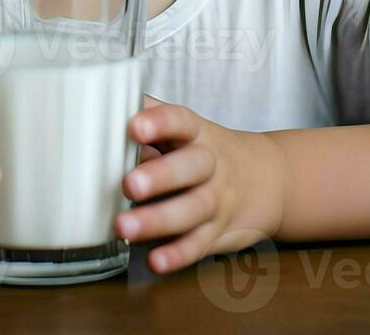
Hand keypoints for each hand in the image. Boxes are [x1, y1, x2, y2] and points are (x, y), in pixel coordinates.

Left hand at [115, 94, 284, 273]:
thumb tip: (103, 108)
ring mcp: (216, 200)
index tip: (135, 127)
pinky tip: (155, 261)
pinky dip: (178, 254)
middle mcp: (210, 165)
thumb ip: (149, 117)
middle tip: (129, 184)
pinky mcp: (217, 232)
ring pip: (193, 209)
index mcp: (196, 133)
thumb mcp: (184, 128)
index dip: (160, 123)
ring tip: (124, 227)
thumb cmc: (204, 151)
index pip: (181, 121)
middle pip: (191, 167)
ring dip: (158, 220)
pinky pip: (199, 244)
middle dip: (161, 176)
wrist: (266, 180)